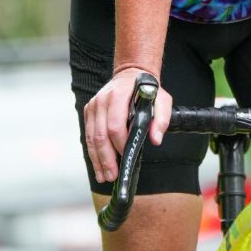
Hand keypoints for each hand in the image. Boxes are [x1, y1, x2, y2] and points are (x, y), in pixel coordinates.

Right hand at [83, 67, 172, 184]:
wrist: (131, 74)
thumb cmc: (147, 89)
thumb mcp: (162, 99)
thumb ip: (162, 119)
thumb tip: (156, 139)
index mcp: (119, 96)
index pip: (115, 125)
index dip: (120, 144)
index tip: (127, 156)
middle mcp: (102, 101)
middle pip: (101, 135)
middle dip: (106, 158)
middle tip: (113, 175)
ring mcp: (93, 106)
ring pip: (92, 138)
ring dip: (97, 160)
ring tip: (105, 176)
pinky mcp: (89, 112)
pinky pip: (89, 136)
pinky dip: (93, 153)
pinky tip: (98, 166)